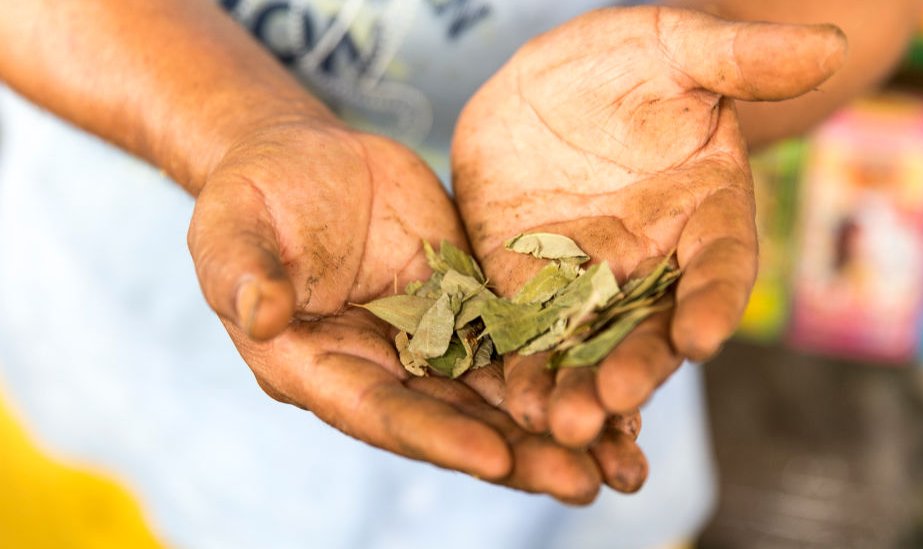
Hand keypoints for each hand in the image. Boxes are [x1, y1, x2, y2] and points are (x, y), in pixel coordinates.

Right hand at [187, 116, 643, 501]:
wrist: (307, 159)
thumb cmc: (255, 195)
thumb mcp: (233, 228)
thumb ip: (244, 273)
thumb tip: (259, 314)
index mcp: (326, 368)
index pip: (385, 413)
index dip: (439, 437)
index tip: (496, 459)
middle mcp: (386, 369)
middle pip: (459, 421)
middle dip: (522, 454)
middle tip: (587, 480)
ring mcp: (434, 338)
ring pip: (502, 392)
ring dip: (559, 424)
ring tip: (622, 455)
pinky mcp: (471, 301)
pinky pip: (522, 339)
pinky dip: (566, 365)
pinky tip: (618, 386)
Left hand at [453, 7, 845, 446]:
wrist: (553, 86)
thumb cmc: (630, 62)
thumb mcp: (676, 47)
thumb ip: (738, 57)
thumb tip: (827, 47)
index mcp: (704, 214)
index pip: (721, 267)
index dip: (714, 301)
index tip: (702, 336)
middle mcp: (653, 263)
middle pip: (653, 327)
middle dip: (637, 366)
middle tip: (614, 403)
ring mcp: (589, 280)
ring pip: (590, 346)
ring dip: (577, 389)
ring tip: (558, 427)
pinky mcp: (529, 285)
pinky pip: (529, 334)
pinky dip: (524, 370)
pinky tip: (513, 404)